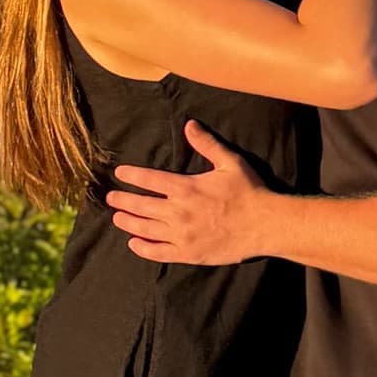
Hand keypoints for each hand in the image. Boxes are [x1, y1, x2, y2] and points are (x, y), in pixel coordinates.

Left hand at [107, 120, 271, 264]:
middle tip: (111, 198)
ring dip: (128, 223)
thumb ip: (206, 144)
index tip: (119, 173)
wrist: (264, 224)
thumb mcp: (229, 161)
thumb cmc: (249, 191)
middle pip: (141, 206)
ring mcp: (182, 235)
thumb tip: (189, 124)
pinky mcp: (188, 253)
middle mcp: (178, 212)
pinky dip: (143, 249)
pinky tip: (133, 244)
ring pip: (145, 229)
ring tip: (117, 218)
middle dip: (123, 200)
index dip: (132, 176)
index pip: (149, 180)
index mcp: (186, 188)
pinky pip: (158, 252)